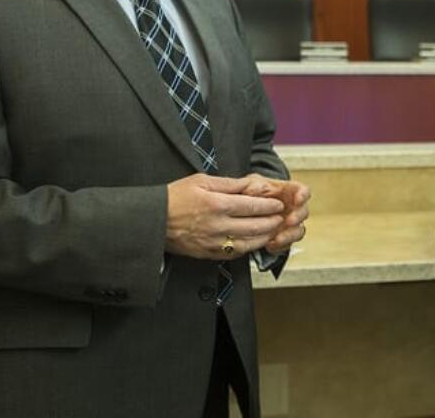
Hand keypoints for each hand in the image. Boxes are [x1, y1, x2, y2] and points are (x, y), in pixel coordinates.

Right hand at [165, 174, 284, 259]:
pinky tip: (255, 242)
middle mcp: (218, 225)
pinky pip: (234, 253)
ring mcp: (213, 242)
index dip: (269, 206)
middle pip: (254, 226)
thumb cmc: (175, 197)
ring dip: (264, 237)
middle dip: (272, 221)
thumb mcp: (201, 181)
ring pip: (248, 243)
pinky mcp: (208, 253)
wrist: (153, 220)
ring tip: (273, 230)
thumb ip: (228, 184)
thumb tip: (250, 183)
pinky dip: (248, 248)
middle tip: (281, 217)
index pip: (252, 206)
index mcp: (217, 204)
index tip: (278, 204)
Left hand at [240, 174, 310, 252]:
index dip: (303, 195)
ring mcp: (289, 225)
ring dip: (290, 235)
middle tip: (289, 221)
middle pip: (303, 212)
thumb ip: (254, 185)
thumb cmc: (252, 192)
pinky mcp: (283, 238)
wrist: (245, 209)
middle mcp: (293, 209)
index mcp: (289, 192)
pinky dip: (279, 246)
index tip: (299, 199)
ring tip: (278, 238)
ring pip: (298, 231)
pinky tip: (270, 245)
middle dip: (298, 217)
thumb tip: (255, 189)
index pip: (303, 191)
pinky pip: (286, 244)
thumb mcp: (251, 184)